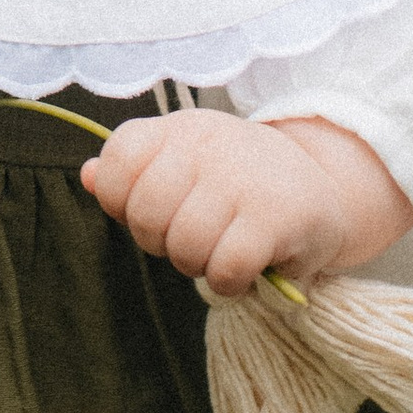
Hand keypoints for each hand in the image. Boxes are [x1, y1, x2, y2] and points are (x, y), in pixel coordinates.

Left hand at [81, 107, 412, 295]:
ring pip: (185, 247)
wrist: (324, 188)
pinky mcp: (275, 217)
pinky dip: (229, 283)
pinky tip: (245, 270)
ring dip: (199, 266)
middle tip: (195, 239)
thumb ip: (135, 173)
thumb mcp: (187, 163)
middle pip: (147, 217)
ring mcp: (242, 179)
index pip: (116, 164)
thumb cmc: (240, 182)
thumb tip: (88, 176)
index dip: (122, 204)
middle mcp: (208, 145)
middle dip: (163, 244)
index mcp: (180, 129)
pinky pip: (224, 269)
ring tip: (223, 251)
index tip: (156, 211)